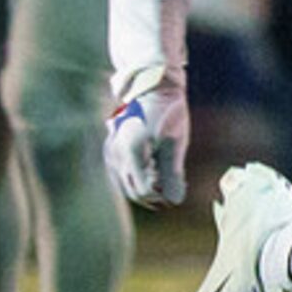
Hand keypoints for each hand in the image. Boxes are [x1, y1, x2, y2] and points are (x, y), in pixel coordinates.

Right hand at [105, 66, 188, 207]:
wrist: (154, 89)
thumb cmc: (168, 114)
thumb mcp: (175, 143)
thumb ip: (172, 173)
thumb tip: (175, 202)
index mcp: (131, 153)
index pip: (144, 191)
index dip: (163, 195)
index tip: (180, 185)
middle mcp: (115, 155)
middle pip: (133, 192)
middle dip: (155, 194)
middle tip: (175, 185)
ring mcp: (110, 152)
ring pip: (125, 185)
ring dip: (144, 187)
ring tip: (165, 176)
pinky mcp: (111, 149)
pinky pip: (120, 174)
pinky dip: (135, 178)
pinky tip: (152, 170)